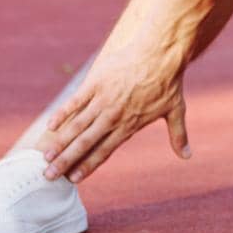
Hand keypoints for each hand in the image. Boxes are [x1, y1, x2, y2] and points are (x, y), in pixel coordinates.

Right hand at [38, 46, 190, 182]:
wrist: (160, 53)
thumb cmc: (169, 82)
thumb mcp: (176, 110)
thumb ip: (178, 135)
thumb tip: (187, 156)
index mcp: (129, 126)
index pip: (104, 151)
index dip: (88, 166)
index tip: (73, 179)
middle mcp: (113, 116)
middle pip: (85, 143)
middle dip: (66, 161)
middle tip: (48, 175)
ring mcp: (103, 100)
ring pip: (77, 125)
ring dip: (60, 142)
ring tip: (45, 156)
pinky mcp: (96, 83)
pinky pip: (75, 102)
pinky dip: (62, 114)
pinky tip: (49, 127)